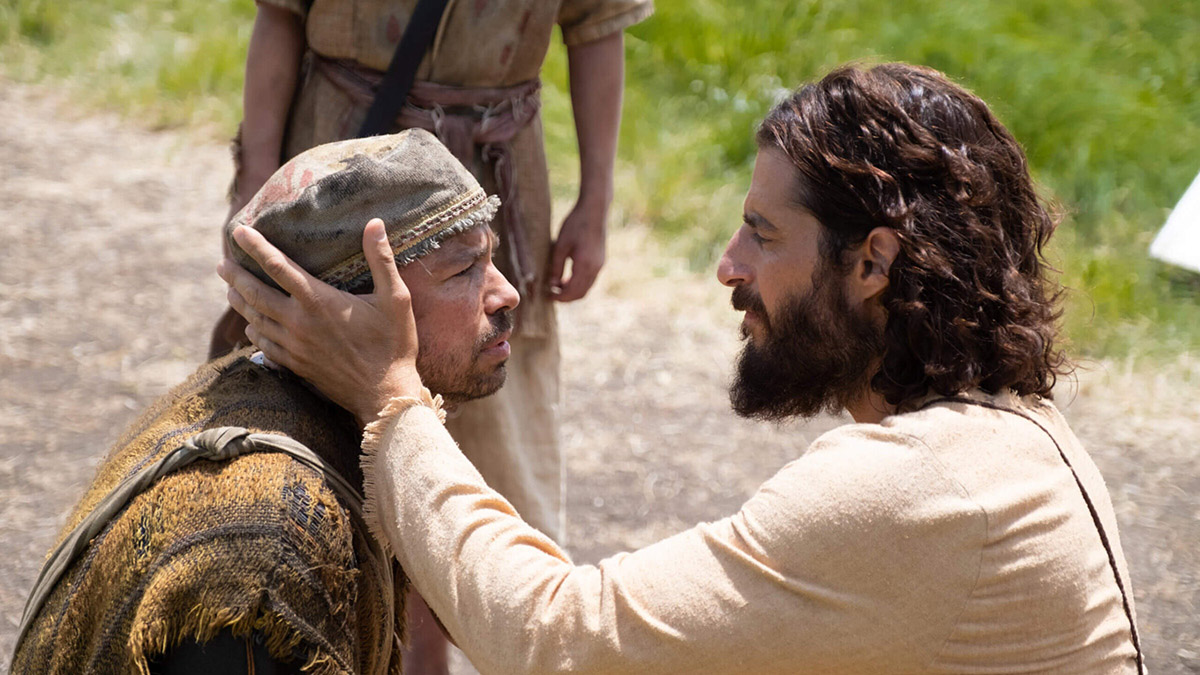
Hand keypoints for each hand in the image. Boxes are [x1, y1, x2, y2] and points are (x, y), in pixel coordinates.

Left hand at [216, 219, 422, 424]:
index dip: (256, 246)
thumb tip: (375, 223)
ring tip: (229, 290)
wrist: (385, 394)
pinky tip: (251, 328)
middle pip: (256, 294)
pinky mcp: (296, 365)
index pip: (278, 266)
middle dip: (236, 276)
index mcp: (319, 301)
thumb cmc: (393, 344)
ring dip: (240, 303)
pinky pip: (265, 346)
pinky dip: (254, 332)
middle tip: (222, 263)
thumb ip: (381, 259)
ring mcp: (294, 346)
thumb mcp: (396, 298)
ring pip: (256, 320)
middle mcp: (299, 322)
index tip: (238, 231)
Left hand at [549, 196, 607, 301]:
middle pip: (581, 293)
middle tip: (551, 294)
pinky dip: (579, 283)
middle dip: (567, 297)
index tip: (548, 296)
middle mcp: (595, 268)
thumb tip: (552, 284)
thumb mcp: (560, 246)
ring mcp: (600, 265)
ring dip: (573, 290)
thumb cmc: (575, 224)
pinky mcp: (601, 260)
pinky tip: (568, 277)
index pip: (572, 291)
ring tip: (557, 285)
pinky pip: (590, 279)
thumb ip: (556, 267)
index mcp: (585, 266)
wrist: (595, 210)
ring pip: (587, 287)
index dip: (560, 297)